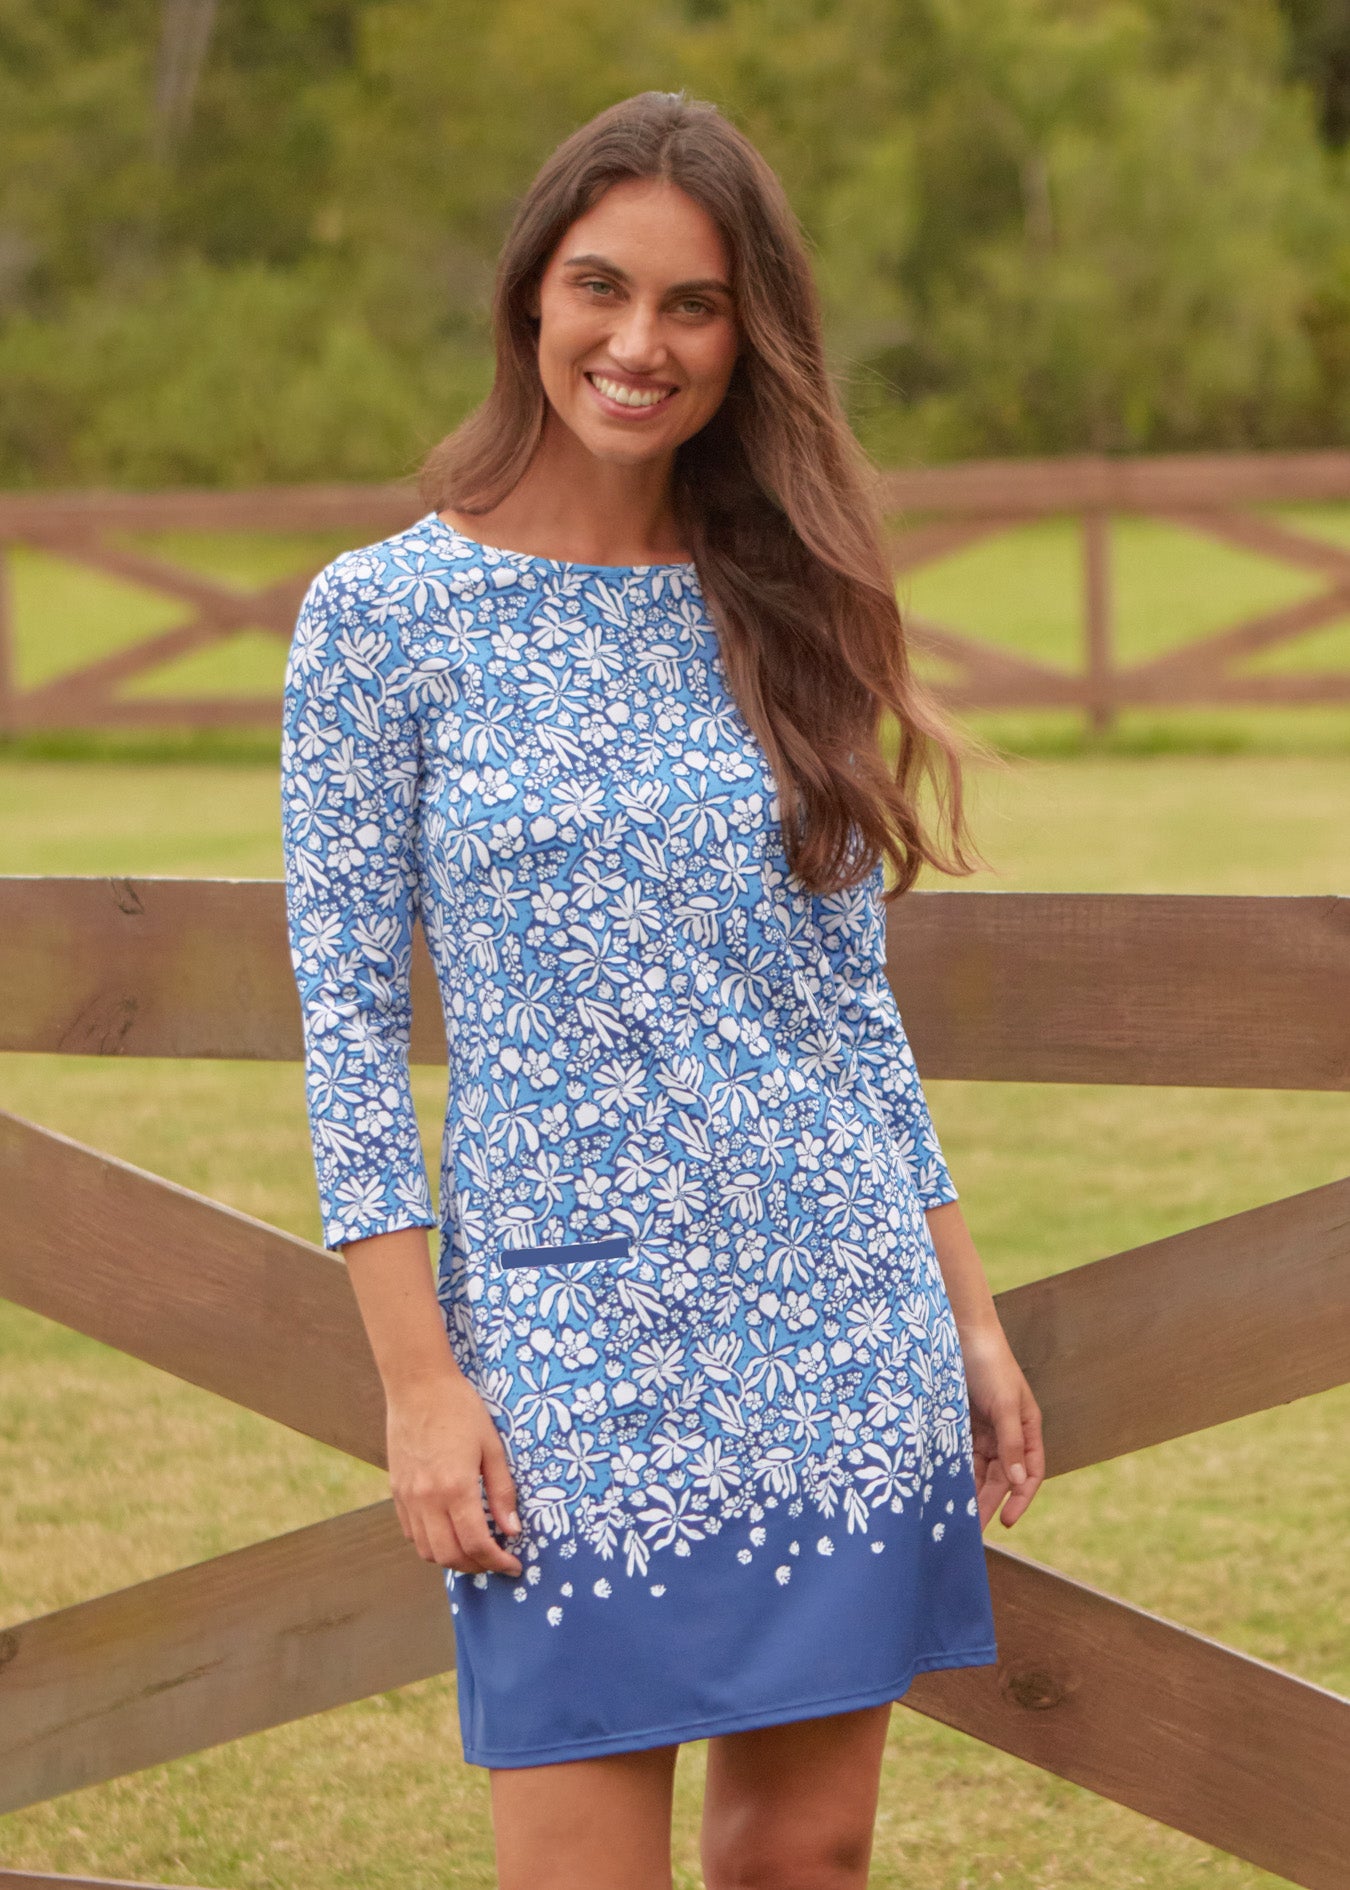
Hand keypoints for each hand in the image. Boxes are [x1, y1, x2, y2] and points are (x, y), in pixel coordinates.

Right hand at [387, 1370, 523, 1576]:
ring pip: (427, 1551)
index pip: (476, 1544)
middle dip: (477, 1567)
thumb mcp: (492, 1447)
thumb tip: (512, 1530)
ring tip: (474, 1550)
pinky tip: (448, 1532)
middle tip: (496, 1561)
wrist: (418, 1385)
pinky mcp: (396, 1491)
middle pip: (449, 1556)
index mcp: (455, 1487)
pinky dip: (431, 1543)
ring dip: (452, 1559)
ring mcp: (407, 1497)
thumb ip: (502, 1492)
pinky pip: (411, 1533)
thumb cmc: (460, 1409)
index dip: (497, 1562)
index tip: (513, 1566)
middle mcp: (427, 1499)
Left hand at [958, 1322, 1044, 1530]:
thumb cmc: (990, 1364)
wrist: (960, 1332)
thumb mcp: (1004, 1404)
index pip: (1030, 1472)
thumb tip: (1020, 1482)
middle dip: (989, 1501)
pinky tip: (944, 1487)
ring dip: (971, 1490)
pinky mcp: (961, 1424)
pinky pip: (961, 1454)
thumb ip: (1011, 1443)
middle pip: (1002, 1476)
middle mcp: (1007, 1432)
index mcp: (1027, 1428)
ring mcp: (984, 1429)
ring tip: (956, 1514)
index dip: (1021, 1499)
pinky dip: (955, 1471)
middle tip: (972, 1527)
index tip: (1007, 1521)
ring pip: (979, 1469)